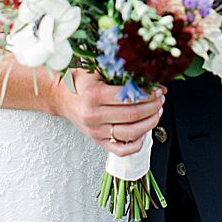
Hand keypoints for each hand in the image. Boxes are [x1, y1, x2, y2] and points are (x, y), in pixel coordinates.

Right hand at [49, 68, 164, 156]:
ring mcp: (96, 131)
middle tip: (161, 100)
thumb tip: (156, 83)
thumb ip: (125, 76)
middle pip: (132, 115)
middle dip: (153, 107)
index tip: (157, 90)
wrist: (61, 98)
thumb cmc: (81, 83)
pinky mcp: (97, 141)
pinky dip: (137, 143)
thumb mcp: (99, 72)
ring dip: (150, 123)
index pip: (129, 97)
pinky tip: (144, 131)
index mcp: (94, 96)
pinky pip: (121, 150)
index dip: (148, 95)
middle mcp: (94, 116)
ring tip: (157, 113)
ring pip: (131, 133)